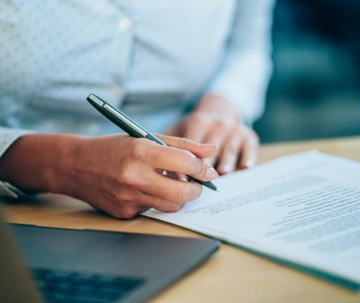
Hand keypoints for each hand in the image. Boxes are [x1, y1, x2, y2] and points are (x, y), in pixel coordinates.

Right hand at [0, 134, 217, 218]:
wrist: (75, 165)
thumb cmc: (113, 148)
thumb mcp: (145, 138)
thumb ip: (181, 145)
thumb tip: (210, 151)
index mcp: (141, 152)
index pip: (185, 163)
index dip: (203, 168)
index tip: (208, 171)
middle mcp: (134, 177)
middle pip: (182, 193)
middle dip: (197, 190)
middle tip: (197, 184)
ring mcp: (128, 198)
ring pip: (171, 207)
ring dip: (179, 198)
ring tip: (172, 185)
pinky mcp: (123, 213)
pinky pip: (152, 210)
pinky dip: (156, 200)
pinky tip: (144, 190)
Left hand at [166, 94, 258, 174]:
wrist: (219, 110)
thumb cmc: (194, 127)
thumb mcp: (180, 128)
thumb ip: (170, 146)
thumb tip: (161, 169)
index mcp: (198, 122)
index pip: (192, 145)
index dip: (186, 163)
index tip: (181, 178)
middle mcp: (218, 124)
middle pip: (212, 150)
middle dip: (205, 167)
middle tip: (200, 182)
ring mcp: (234, 129)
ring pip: (230, 149)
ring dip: (227, 161)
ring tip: (223, 173)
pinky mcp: (249, 135)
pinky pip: (249, 147)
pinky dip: (248, 156)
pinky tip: (245, 167)